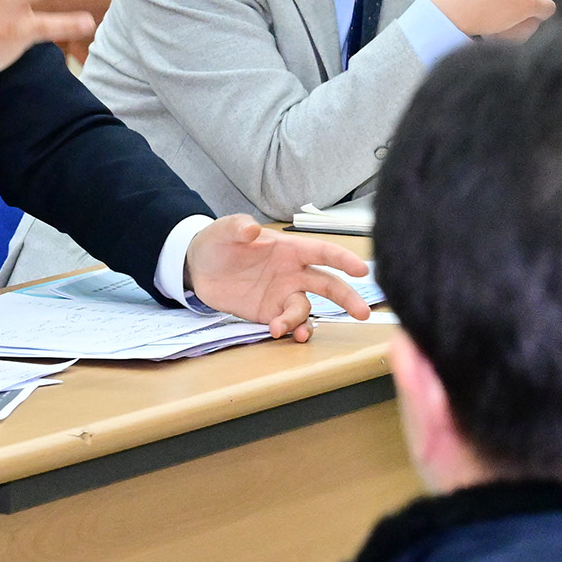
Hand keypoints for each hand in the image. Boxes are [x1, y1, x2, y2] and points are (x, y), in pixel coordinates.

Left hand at [185, 215, 371, 340]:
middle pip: (328, 285)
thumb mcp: (224, 230)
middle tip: (362, 312)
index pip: (323, 253)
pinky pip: (288, 323)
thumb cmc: (218, 243)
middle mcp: (292, 273)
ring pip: (305, 309)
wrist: (198, 268)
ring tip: (283, 328)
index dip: (343, 260)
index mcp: (289, 250)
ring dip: (301, 321)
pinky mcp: (269, 313)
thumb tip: (251, 229)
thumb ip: (239, 227)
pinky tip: (282, 334)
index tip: (361, 270)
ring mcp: (282, 294)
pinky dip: (290, 330)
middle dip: (347, 298)